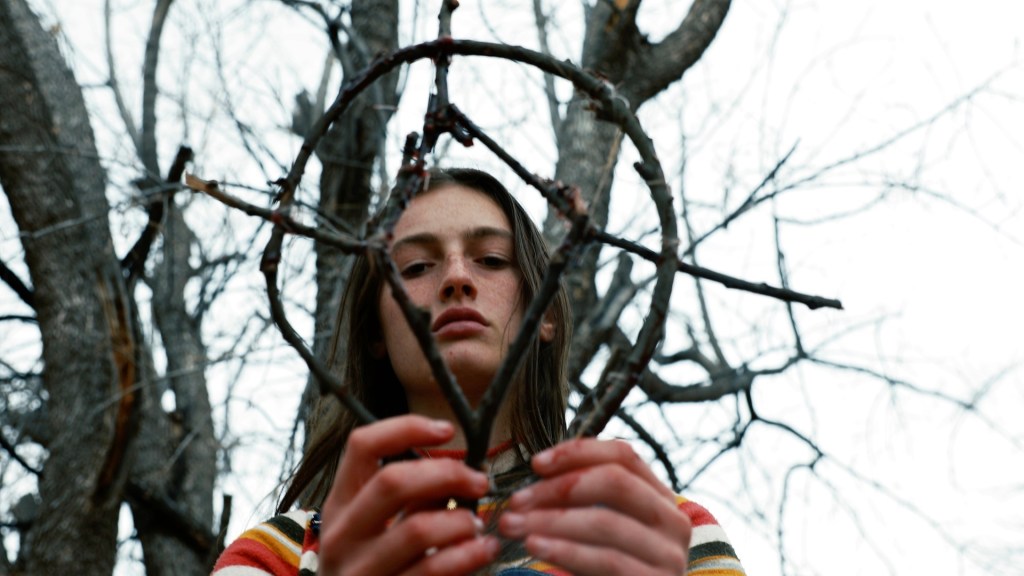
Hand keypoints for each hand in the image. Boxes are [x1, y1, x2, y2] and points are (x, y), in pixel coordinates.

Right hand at [318, 415, 499, 574]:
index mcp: (339, 504)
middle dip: (446, 473)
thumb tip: (458, 470)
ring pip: (418, 528)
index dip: (407, 428)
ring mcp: (360, 571)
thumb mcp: (376, 527)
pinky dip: (467, 555)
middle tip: (478, 481)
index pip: (362, 445)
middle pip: (392, 481)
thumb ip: (410, 499)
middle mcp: (342, 535)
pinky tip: (483, 549)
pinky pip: (433, 569)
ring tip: (478, 524)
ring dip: (461, 520)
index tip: (447, 430)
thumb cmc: (371, 567)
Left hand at [498, 438, 691, 574]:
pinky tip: (534, 546)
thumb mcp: (602, 528)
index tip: (537, 463)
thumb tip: (541, 469)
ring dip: (551, 520)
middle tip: (517, 501)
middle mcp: (673, 521)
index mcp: (661, 498)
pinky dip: (564, 550)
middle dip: (558, 488)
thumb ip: (586, 498)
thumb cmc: (606, 571)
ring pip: (605, 521)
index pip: (623, 455)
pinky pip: (606, 559)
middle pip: (615, 482)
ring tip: (514, 525)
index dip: (578, 453)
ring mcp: (669, 555)